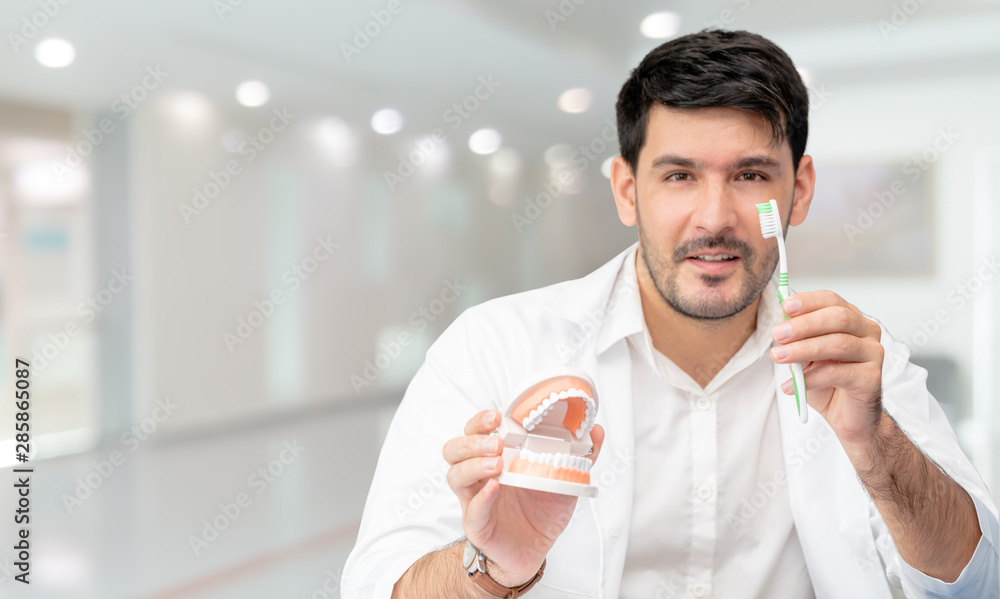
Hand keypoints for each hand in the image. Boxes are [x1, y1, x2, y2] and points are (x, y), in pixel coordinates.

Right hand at [443, 409, 604, 585]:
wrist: (536, 550)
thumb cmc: (543, 510)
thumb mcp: (564, 479)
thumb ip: (580, 455)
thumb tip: (597, 430)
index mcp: (494, 457)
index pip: (474, 431)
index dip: (480, 421)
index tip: (496, 415)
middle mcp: (479, 475)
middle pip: (455, 449)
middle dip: (473, 441)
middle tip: (497, 442)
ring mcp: (474, 499)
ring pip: (455, 475)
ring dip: (473, 465)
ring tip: (497, 464)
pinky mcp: (477, 524)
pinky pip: (471, 509)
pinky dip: (482, 498)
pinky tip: (495, 489)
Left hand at [769, 290, 884, 447]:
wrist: (846, 415)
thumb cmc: (826, 381)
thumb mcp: (804, 356)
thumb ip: (797, 338)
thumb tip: (783, 321)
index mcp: (850, 319)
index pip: (831, 300)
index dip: (808, 301)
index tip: (785, 306)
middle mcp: (867, 332)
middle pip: (838, 318)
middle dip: (804, 324)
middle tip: (777, 334)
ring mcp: (873, 354)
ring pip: (838, 343)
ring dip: (803, 349)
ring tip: (779, 356)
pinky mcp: (872, 378)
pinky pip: (838, 373)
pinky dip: (810, 379)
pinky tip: (791, 386)